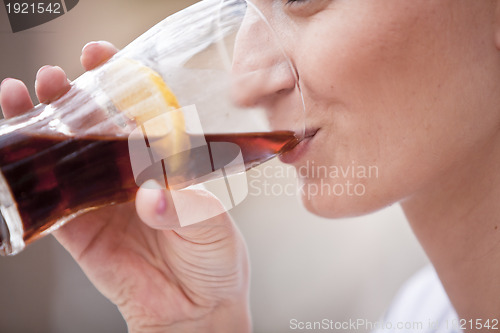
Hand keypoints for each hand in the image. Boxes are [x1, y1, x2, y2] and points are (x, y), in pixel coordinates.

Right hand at [0, 41, 250, 332]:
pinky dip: (29, 181)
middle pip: (93, 127)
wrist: (196, 309)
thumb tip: (150, 197)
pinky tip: (13, 156)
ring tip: (21, 100)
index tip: (105, 57)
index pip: (138, 112)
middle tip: (57, 78)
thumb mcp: (213, 226)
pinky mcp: (79, 232)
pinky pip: (50, 203)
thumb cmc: (214, 260)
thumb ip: (185, 207)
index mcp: (163, 163)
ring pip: (64, 158)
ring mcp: (101, 200)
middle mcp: (129, 175)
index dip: (119, 82)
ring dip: (40, 127)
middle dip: (71, 97)